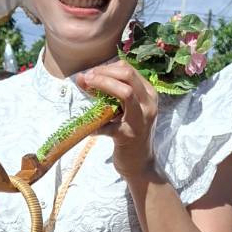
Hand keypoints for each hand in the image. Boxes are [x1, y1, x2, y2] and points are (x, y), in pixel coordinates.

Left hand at [76, 59, 157, 181]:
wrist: (139, 164)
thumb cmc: (129, 133)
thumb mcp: (123, 109)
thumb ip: (107, 93)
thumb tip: (82, 78)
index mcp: (148, 94)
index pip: (128, 70)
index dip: (106, 68)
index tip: (91, 73)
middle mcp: (149, 104)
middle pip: (127, 75)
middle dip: (102, 73)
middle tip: (87, 78)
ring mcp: (141, 120)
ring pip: (124, 92)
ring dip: (101, 85)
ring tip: (86, 88)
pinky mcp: (128, 136)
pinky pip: (107, 125)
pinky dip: (95, 125)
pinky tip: (89, 128)